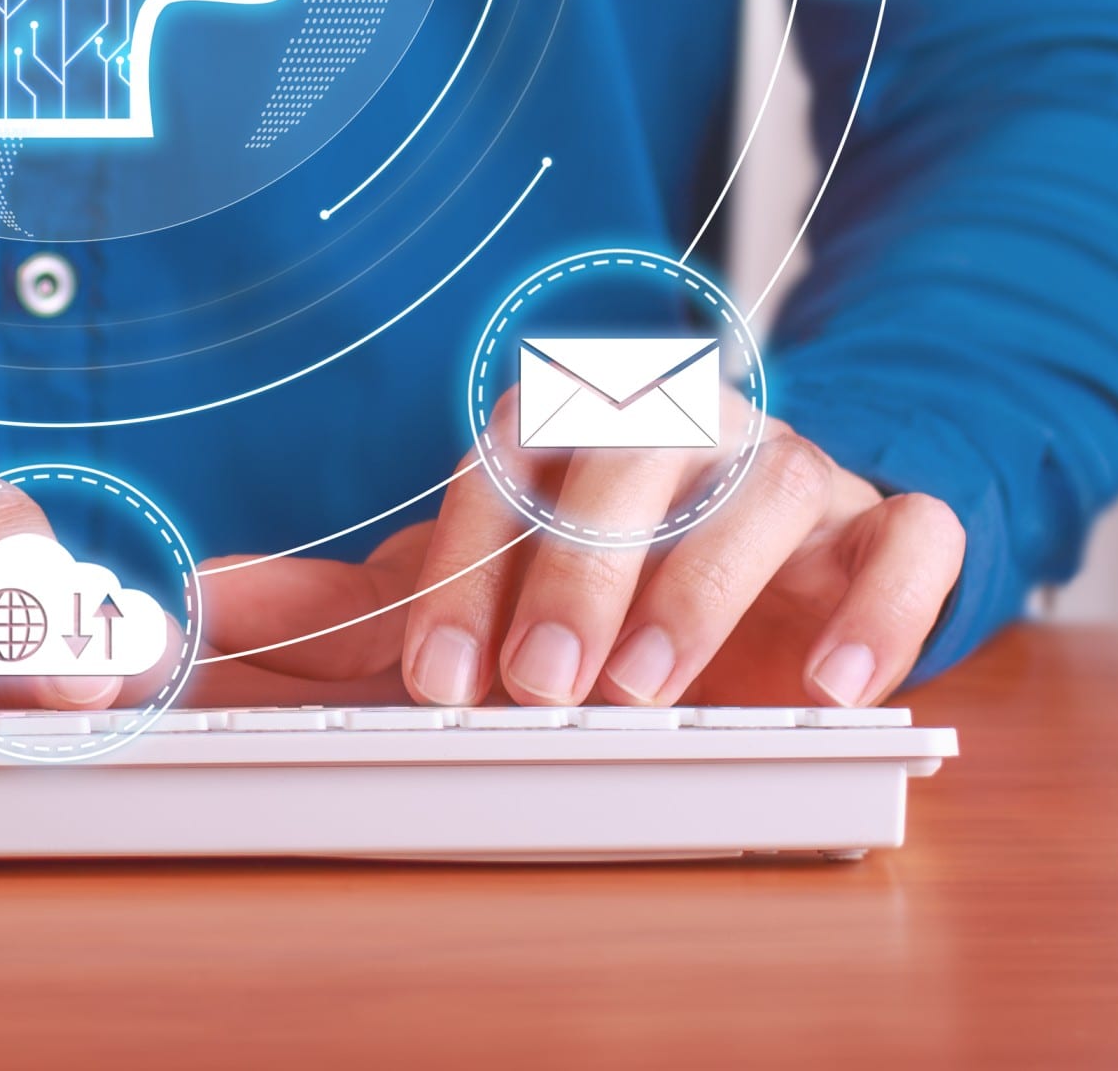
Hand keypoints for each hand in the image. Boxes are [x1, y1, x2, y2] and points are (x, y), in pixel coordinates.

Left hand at [209, 397, 959, 709]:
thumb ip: (351, 606)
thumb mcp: (476, 593)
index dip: (471, 572)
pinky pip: (912, 535)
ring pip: (766, 486)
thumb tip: (206, 604)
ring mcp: (797, 470)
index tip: (444, 679)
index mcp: (574, 431)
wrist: (778, 559)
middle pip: (635, 462)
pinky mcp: (891, 524)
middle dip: (582, 571)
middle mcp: (685, 430)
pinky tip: (835, 679)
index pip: (512, 470)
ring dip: (706, 586)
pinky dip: (884, 601)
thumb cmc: (602, 576)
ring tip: (652, 688)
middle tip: (544, 685)